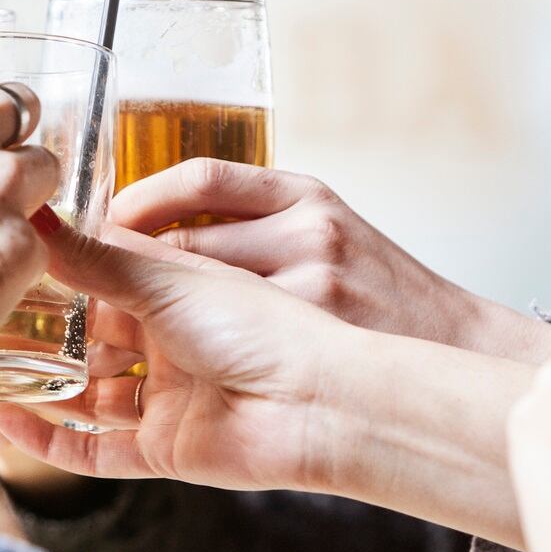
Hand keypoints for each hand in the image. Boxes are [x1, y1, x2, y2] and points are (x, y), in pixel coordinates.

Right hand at [0, 222, 358, 490]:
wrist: (314, 401)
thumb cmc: (260, 325)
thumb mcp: (166, 277)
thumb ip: (94, 256)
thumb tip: (33, 214)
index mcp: (176, 291)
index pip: (103, 278)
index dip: (56, 273)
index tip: (0, 263)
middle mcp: (169, 343)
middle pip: (91, 340)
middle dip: (41, 336)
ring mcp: (166, 398)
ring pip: (87, 396)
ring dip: (40, 388)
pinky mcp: (163, 449)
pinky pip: (94, 450)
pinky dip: (50, 440)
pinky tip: (4, 424)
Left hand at [110, 162, 550, 362]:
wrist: (452, 352)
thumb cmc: (384, 302)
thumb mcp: (329, 236)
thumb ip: (258, 230)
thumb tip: (155, 235)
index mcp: (305, 195)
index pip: (202, 179)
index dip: (143, 201)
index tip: (112, 224)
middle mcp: (305, 230)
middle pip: (186, 242)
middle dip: (136, 271)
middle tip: (99, 291)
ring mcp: (307, 283)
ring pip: (195, 294)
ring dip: (150, 320)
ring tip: (121, 337)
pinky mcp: (309, 334)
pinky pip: (220, 343)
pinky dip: (184, 358)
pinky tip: (156, 372)